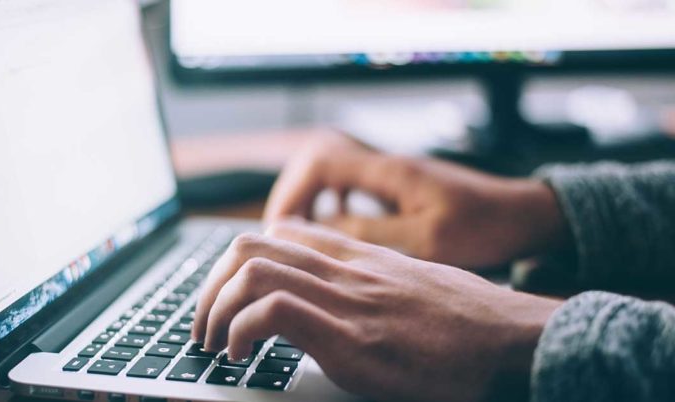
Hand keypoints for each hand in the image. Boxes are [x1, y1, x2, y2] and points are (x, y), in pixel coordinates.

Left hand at [193, 220, 561, 401]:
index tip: (229, 294)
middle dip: (210, 285)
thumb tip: (343, 301)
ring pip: (251, 271)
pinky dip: (241, 331)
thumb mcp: (413, 286)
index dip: (239, 261)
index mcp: (358, 257)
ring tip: (213, 343)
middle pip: (250, 245)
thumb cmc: (469, 321)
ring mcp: (346, 300)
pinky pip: (273, 312)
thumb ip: (372, 283)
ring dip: (214, 309)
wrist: (513, 340)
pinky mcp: (350, 338)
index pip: (281, 232)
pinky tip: (241, 355)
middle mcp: (345, 269)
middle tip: (204, 323)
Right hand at [264, 134, 568, 268]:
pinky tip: (334, 230)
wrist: (524, 215)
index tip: (280, 228)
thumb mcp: (427, 239)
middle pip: (317, 162)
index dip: (292, 192)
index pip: (320, 162)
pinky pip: (350, 187)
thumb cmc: (484, 227)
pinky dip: (332, 205)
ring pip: (331, 173)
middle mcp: (386, 166)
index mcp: (390, 172)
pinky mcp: (399, 188)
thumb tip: (320, 233)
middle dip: (292, 196)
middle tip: (281, 235)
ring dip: (310, 200)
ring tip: (299, 236)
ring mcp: (392, 175)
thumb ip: (372, 233)